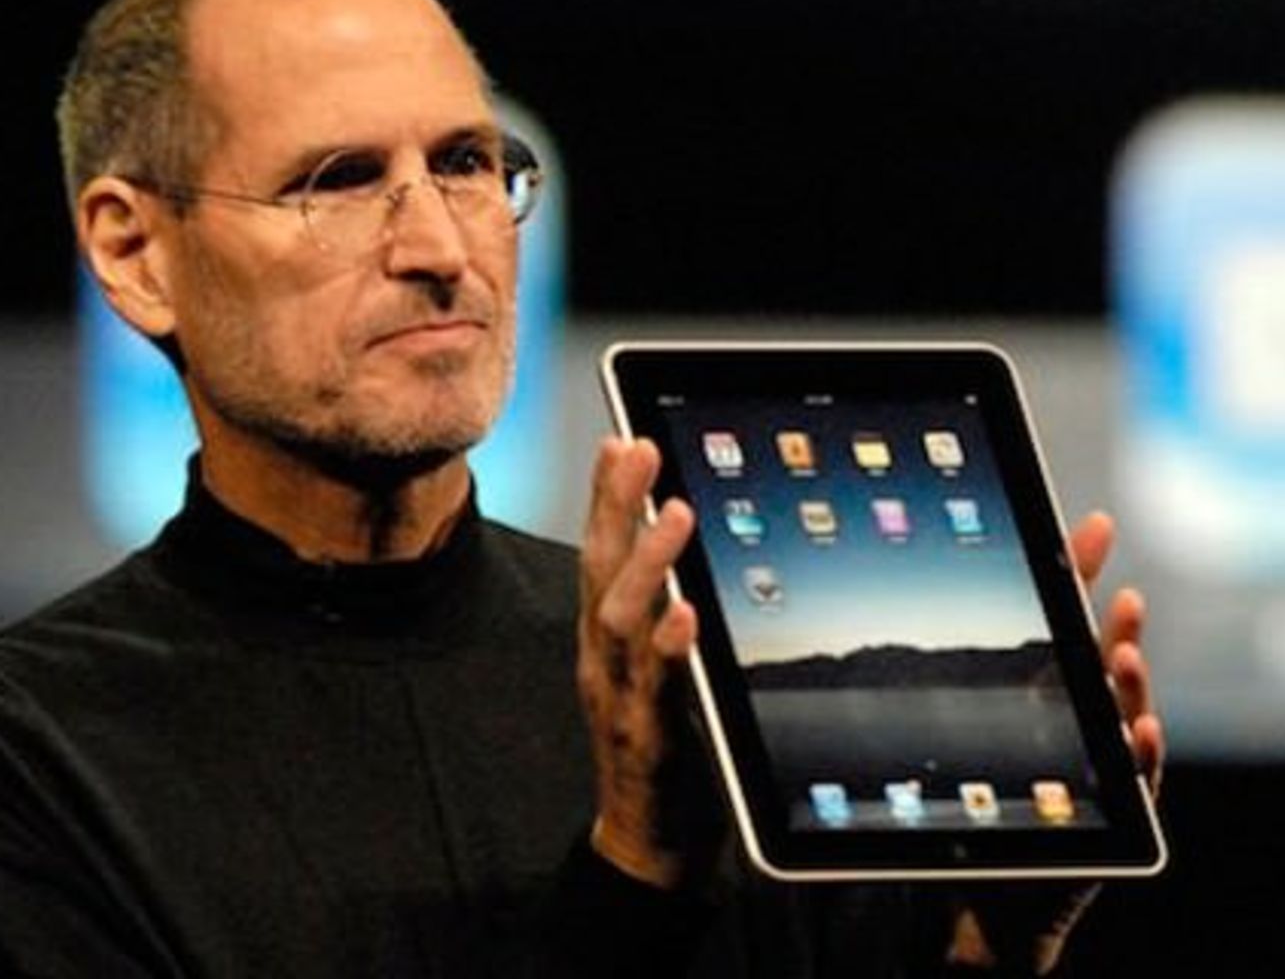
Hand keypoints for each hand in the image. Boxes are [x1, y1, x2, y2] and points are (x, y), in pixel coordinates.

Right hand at [575, 436, 698, 887]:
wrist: (646, 844)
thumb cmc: (657, 747)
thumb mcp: (652, 667)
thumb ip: (658, 610)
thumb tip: (678, 546)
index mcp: (605, 640)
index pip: (598, 554)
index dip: (604, 496)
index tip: (620, 439)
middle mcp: (603, 661)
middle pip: (598, 571)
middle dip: (615, 506)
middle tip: (637, 450)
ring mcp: (620, 699)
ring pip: (621, 621)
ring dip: (646, 564)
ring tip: (675, 514)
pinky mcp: (647, 740)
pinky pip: (655, 688)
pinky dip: (668, 648)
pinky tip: (685, 615)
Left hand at [949, 510, 1164, 972]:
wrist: (995, 898)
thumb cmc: (979, 814)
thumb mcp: (952, 744)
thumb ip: (935, 696)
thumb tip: (874, 635)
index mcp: (1046, 690)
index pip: (1069, 619)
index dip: (1082, 571)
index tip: (1096, 524)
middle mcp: (1084, 717)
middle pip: (1105, 659)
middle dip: (1116, 625)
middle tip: (1123, 597)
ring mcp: (1106, 761)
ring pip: (1125, 712)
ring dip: (1133, 683)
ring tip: (1128, 657)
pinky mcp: (1119, 809)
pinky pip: (1139, 779)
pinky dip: (1143, 752)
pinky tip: (1141, 728)